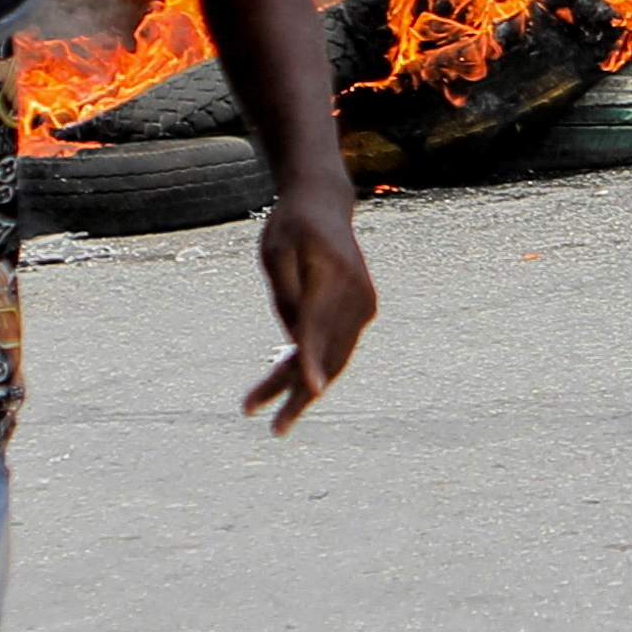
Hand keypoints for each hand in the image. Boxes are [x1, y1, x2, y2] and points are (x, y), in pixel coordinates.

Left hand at [241, 189, 375, 431]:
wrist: (324, 204)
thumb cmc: (290, 227)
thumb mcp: (274, 251)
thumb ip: (285, 295)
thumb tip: (296, 342)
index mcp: (330, 272)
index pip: (317, 323)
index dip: (312, 359)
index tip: (311, 390)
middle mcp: (354, 291)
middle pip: (328, 351)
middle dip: (298, 392)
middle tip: (273, 427)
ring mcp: (364, 303)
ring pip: (336, 357)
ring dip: (303, 387)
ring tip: (267, 412)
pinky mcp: (364, 309)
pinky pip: (339, 347)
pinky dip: (316, 368)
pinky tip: (285, 381)